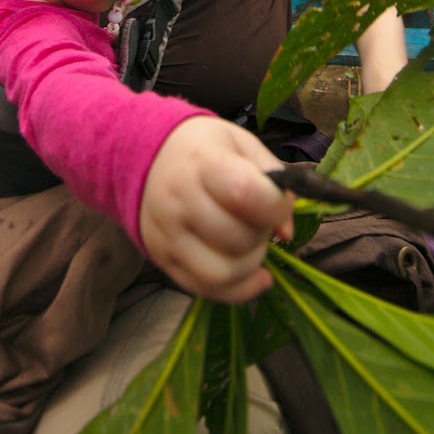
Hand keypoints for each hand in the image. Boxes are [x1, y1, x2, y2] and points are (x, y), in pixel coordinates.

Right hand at [137, 118, 294, 302]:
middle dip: (262, 235)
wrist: (146, 157)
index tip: (278, 204)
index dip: (275, 207)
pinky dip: (238, 289)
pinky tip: (253, 275)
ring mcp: (166, 235)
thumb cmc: (203, 149)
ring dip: (250, 265)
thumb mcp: (241, 144)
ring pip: (221, 274)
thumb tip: (286, 232)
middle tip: (259, 221)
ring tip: (251, 245)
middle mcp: (178, 201)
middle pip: (236, 239)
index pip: (245, 193)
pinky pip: (204, 289)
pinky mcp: (161, 259)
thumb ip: (273, 180)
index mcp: (203, 163)